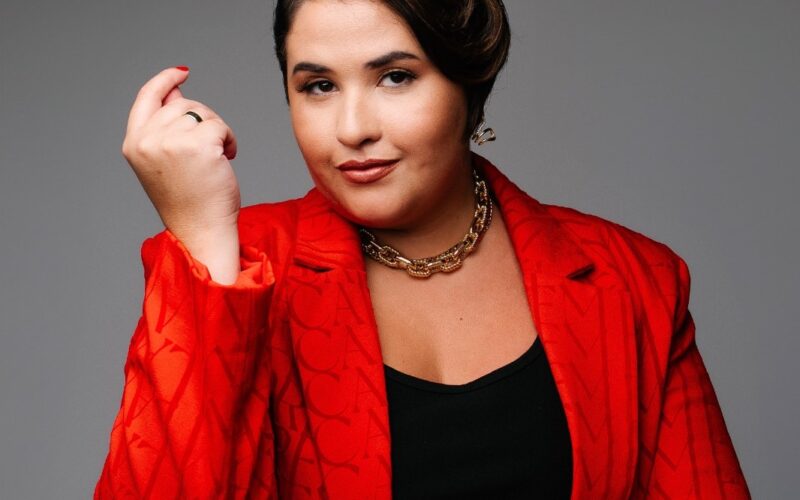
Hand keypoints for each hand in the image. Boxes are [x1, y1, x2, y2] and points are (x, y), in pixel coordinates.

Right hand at [122, 66, 240, 240]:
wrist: (200, 230)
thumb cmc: (189, 201)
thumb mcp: (166, 160)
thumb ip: (165, 127)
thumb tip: (176, 92)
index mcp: (134, 144)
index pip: (146, 97)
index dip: (164, 81)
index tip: (181, 73)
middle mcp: (147, 140)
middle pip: (183, 104)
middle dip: (203, 121)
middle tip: (209, 152)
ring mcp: (171, 141)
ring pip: (203, 113)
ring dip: (217, 132)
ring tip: (215, 160)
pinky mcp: (198, 144)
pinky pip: (220, 125)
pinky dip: (230, 140)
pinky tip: (226, 161)